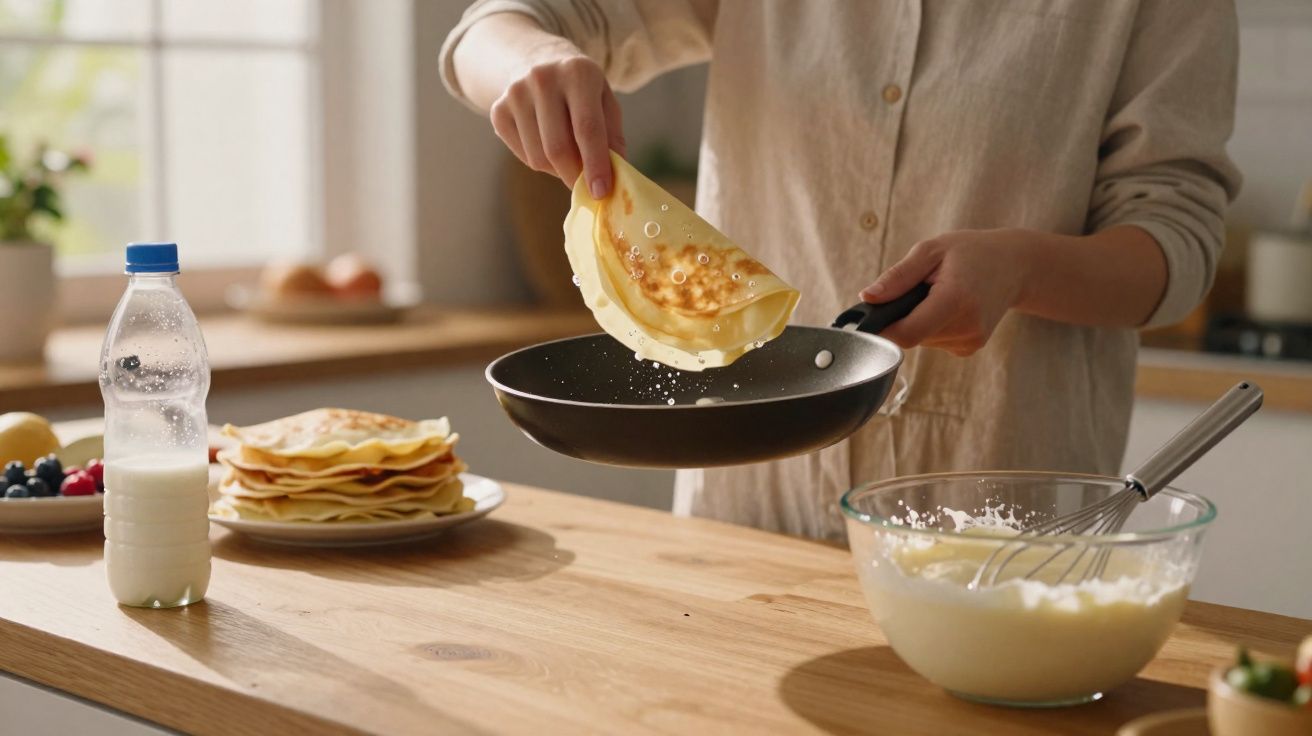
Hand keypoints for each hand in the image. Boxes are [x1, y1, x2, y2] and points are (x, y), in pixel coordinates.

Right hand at [490, 54, 625, 195]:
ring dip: (557, 170)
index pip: (587, 129)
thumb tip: (615, 176)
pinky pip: (522, 155)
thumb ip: (612, 137)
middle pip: (558, 148)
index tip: (601, 193)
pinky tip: (546, 145)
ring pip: (538, 157)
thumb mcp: (605, 102)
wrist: (537, 61)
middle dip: (574, 176)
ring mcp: (516, 93)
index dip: (595, 165)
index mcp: (577, 72)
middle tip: (585, 187)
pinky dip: (539, 162)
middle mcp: (543, 78)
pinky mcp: (498, 110)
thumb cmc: (581, 90)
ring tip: (568, 158)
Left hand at [859, 229, 1035, 355]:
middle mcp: (967, 326)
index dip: (882, 329)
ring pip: (921, 341)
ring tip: (936, 295)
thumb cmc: (971, 252)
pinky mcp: (970, 348)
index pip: (907, 333)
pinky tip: (947, 307)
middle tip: (915, 290)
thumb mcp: (931, 250)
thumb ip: (898, 276)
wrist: (1015, 266)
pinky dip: (931, 327)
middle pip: (911, 337)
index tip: (870, 318)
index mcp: (956, 299)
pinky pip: (934, 342)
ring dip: (918, 321)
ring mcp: (971, 340)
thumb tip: (868, 298)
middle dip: (902, 317)